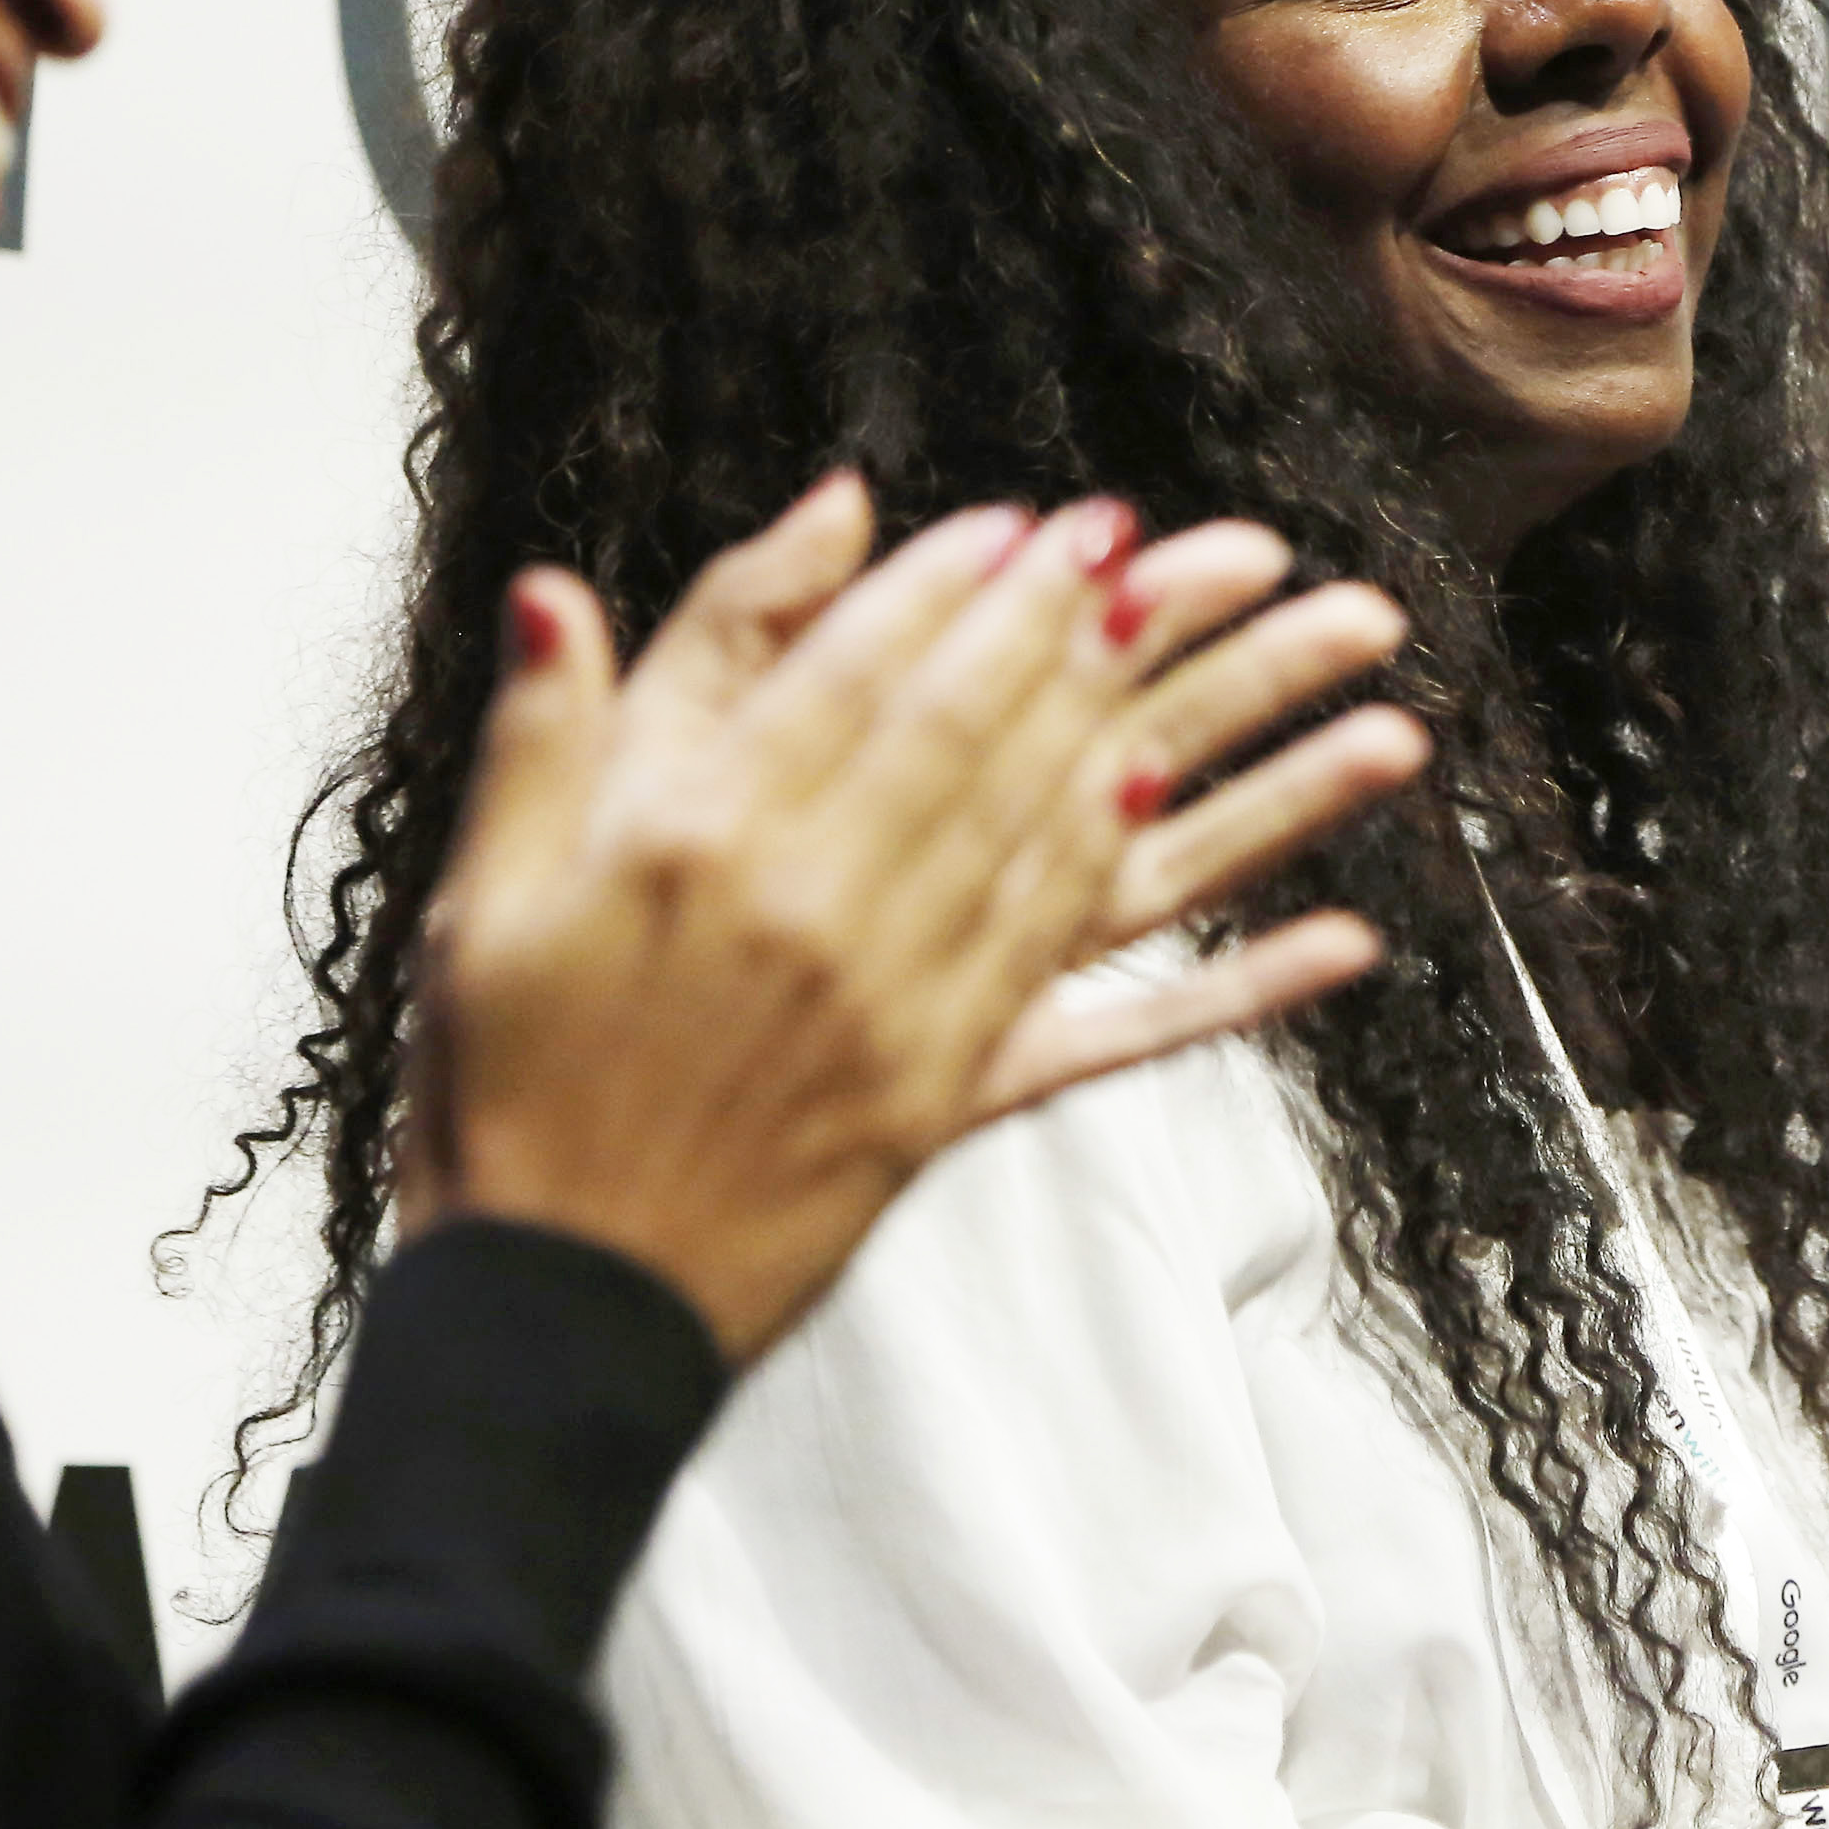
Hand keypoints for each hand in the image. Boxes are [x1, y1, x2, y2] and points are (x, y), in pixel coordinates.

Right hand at [408, 476, 1421, 1357]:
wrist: (549, 1303)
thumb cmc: (507, 1087)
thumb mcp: (488, 887)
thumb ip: (544, 727)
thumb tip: (560, 587)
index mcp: (696, 840)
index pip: (854, 675)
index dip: (954, 588)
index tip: (1040, 524)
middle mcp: (818, 911)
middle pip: (991, 736)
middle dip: (1101, 630)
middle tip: (1201, 547)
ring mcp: (903, 1012)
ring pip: (1084, 850)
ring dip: (1223, 755)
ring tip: (1313, 673)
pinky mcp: (951, 1103)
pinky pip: (1120, 1028)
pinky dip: (1233, 981)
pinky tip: (1340, 936)